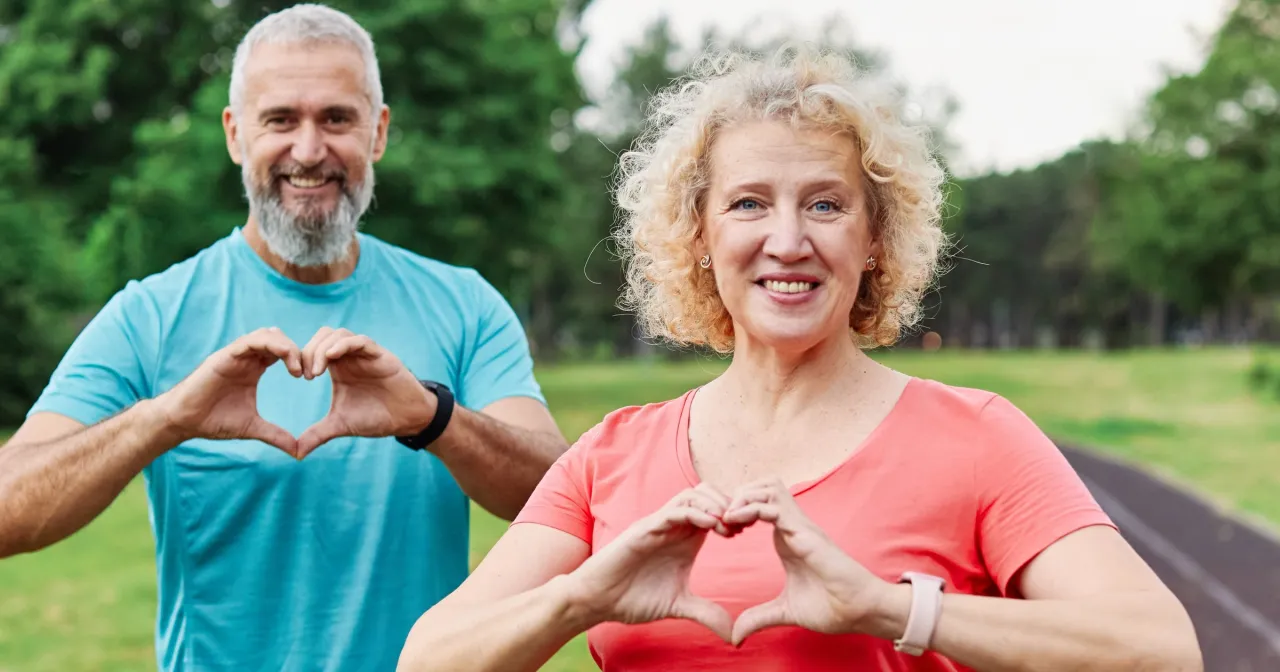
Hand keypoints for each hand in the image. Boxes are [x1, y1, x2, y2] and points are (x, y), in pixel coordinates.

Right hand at [154, 327, 302, 455]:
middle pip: (279, 339)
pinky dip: (271, 344)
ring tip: (297, 368)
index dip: (300, 359)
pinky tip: (284, 359)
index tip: (311, 377)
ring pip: (267, 335)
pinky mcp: (224, 356)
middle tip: (308, 373)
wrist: (184, 422)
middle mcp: (246, 358)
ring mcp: (235, 355)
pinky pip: (250, 341)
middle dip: (298, 351)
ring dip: (287, 346)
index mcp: (254, 368)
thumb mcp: (253, 428)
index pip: (282, 352)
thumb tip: (298, 452)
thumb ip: (276, 435)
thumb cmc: (213, 421)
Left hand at [294, 327, 434, 457]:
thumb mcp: (340, 425)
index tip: (299, 377)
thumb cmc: (376, 418)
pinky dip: (343, 345)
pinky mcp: (380, 355)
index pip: (313, 348)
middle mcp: (350, 357)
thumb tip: (296, 454)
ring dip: (323, 347)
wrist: (405, 420)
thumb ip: (317, 435)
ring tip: (317, 370)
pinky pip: (360, 340)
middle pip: (323, 335)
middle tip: (307, 374)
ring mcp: (365, 354)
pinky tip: (331, 357)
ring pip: (339, 334)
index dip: (302, 357)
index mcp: (338, 367)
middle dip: (309, 351)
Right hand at [564, 484, 739, 641]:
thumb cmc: (633, 598)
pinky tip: (711, 525)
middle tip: (743, 524)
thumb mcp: (679, 606)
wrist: (599, 601)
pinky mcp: (644, 530)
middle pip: (708, 494)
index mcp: (686, 538)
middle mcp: (674, 527)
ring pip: (692, 495)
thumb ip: (706, 613)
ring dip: (714, 504)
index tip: (749, 531)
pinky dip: (694, 512)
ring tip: (728, 524)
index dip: (736, 515)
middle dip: (729, 504)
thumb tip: (733, 635)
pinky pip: (673, 511)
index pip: (716, 511)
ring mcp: (659, 525)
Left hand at [724, 477, 890, 645]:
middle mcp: (793, 526)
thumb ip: (758, 618)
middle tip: (722, 520)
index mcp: (786, 538)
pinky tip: (735, 521)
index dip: (737, 510)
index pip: (759, 505)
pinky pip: (774, 506)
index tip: (722, 532)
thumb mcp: (784, 612)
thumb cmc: (832, 607)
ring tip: (727, 518)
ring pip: (768, 487)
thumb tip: (735, 635)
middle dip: (736, 495)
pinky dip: (750, 507)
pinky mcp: (805, 533)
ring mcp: (800, 526)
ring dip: (743, 496)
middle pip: (762, 486)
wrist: (860, 612)